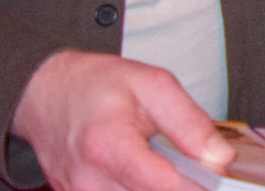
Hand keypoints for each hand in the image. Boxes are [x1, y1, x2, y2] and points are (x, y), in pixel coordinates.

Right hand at [11, 49, 231, 190]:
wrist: (44, 94)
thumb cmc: (96, 85)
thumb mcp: (153, 85)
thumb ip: (189, 122)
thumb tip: (220, 158)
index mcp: (107, 146)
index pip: (162, 186)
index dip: (196, 187)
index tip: (219, 180)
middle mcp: (87, 181)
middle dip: (179, 188)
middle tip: (198, 171)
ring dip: (157, 189)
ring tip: (170, 169)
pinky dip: (139, 190)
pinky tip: (147, 177)